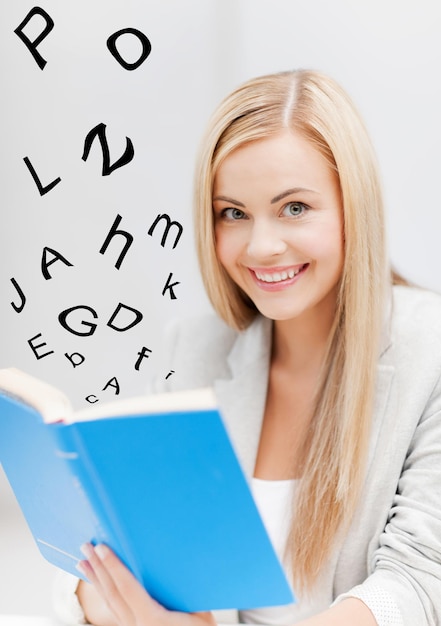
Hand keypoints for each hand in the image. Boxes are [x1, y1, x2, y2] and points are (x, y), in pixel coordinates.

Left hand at [78, 543, 215, 625]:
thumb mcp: (200, 613)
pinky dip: (105, 593)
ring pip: (110, 603)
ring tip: (83, 562)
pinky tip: (99, 583)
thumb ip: (181, 594)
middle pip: (112, 594)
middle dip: (98, 568)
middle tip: (86, 546)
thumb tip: (171, 566)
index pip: (127, 588)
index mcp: (153, 620)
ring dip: (96, 580)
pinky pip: (115, 610)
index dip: (114, 566)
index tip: (103, 547)